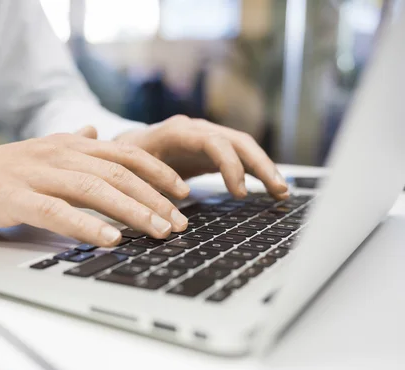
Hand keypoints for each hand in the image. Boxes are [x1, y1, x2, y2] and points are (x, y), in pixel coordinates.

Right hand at [0, 127, 189, 245]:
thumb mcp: (36, 153)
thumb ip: (69, 145)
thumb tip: (96, 134)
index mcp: (64, 144)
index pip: (123, 153)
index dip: (157, 172)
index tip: (182, 192)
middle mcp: (55, 153)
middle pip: (118, 173)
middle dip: (155, 197)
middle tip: (180, 221)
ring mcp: (35, 174)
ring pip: (96, 190)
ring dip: (133, 212)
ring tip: (159, 231)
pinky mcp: (14, 198)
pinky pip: (59, 212)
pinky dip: (88, 225)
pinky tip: (112, 238)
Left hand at [115, 115, 288, 198]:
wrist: (122, 149)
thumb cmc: (125, 161)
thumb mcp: (132, 171)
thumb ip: (150, 182)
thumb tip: (174, 204)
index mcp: (177, 132)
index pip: (213, 142)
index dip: (230, 165)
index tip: (239, 193)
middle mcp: (196, 129)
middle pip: (237, 141)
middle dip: (260, 165)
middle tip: (278, 190)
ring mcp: (205, 137)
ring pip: (242, 147)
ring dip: (264, 167)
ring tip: (282, 191)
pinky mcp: (210, 149)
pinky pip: (238, 156)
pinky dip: (255, 170)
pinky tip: (270, 187)